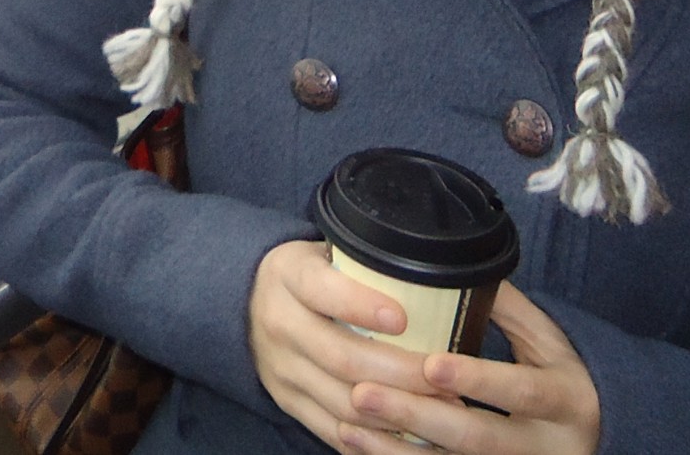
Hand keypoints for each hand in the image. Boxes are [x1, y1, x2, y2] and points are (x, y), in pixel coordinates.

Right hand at [249, 240, 438, 448]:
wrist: (245, 303)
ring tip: (439, 408)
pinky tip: (409, 431)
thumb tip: (432, 276)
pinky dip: (374, 438)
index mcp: (289, 275)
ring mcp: (282, 368)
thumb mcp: (323, 254)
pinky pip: (334, 430)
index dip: (361, 305)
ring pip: (344, 402)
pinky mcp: (287, 401)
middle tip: (444, 377)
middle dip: (401, 372)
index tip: (402, 318)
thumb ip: (364, 265)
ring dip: (397, 410)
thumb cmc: (307, 277)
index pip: (322, 290)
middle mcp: (280, 322)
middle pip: (343, 357)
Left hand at [343, 284, 599, 454]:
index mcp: (566, 400)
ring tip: (349, 422)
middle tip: (364, 392)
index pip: (523, 392)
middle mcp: (546, 447)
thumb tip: (447, 262)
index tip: (430, 364)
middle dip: (418, 416)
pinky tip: (356, 441)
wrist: (589, 432)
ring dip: (395, 448)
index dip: (478, 379)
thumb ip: (503, 307)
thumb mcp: (546, 340)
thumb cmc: (556, 374)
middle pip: (479, 440)